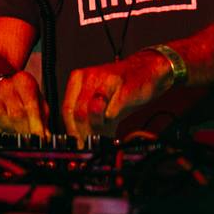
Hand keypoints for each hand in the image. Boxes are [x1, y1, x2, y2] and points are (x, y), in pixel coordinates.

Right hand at [0, 69, 48, 135]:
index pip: (30, 105)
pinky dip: (4, 132)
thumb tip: (45, 137)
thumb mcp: (38, 102)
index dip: (36, 124)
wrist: (1, 89)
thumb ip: (43, 119)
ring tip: (22, 135)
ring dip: (14, 131)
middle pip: (16, 114)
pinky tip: (10, 131)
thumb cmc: (23, 96)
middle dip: (26, 130)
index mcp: (23, 81)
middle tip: (33, 140)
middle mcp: (7, 87)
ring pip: (3, 120)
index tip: (40, 137)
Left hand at [61, 51, 175, 142]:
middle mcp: (90, 77)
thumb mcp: (98, 101)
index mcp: (78, 78)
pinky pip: (113, 110)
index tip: (77, 142)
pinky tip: (115, 118)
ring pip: (94, 110)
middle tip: (92, 141)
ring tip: (104, 127)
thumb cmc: (119, 88)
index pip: (67, 109)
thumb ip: (87, 118)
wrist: (146, 71)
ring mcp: (108, 81)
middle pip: (79, 112)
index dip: (71, 130)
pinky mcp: (125, 88)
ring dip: (98, 126)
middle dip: (85, 132)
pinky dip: (112, 120)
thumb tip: (80, 142)